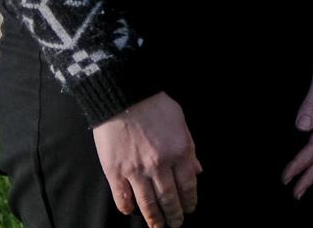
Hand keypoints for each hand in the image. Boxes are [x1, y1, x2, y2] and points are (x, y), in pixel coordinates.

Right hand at [92, 91, 200, 227]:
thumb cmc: (156, 107)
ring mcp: (136, 170)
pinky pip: (122, 197)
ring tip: (158, 226)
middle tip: (176, 223)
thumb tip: (197, 171)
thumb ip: (190, 149)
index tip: (190, 209)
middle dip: (174, 214)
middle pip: (169, 198)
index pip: (188, 184)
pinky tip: (130, 212)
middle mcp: (159, 165)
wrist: (124, 98)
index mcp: (180, 151)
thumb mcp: (181, 124)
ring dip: (153, 218)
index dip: (189, 200)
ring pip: (147, 202)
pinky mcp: (115, 172)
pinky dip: (127, 207)